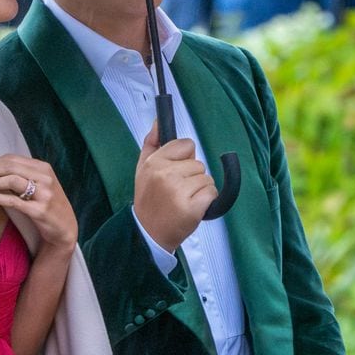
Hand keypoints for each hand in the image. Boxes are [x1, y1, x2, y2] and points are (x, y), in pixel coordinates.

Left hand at [0, 155, 77, 253]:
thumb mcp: (39, 185)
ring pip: (11, 180)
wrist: (65, 228)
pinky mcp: (40, 210)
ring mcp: (44, 194)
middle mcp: (45, 178)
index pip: (12, 159)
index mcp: (43, 168)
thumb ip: (22, 175)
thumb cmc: (47, 205)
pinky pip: (13, 201)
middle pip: (10, 167)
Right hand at [134, 122, 217, 252]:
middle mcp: (166, 174)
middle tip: (176, 191)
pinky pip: (212, 193)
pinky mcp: (192, 208)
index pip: (186, 145)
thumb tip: (159, 121)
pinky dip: (206, 201)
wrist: (148, 233)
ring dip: (200, 190)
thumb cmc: (149, 199)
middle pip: (198, 163)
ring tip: (183, 200)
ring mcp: (179, 191)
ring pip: (207, 179)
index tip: (176, 171)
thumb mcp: (142, 169)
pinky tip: (192, 208)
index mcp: (154, 162)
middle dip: (192, 177)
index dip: (185, 158)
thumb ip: (152, 143)